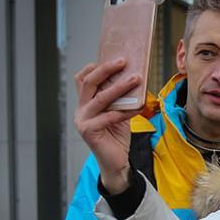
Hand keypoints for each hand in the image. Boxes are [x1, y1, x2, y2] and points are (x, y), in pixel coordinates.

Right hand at [73, 59, 141, 193]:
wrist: (116, 162)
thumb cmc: (117, 136)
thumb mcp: (118, 112)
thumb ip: (119, 99)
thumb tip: (133, 77)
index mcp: (85, 103)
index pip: (83, 79)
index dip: (94, 67)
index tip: (112, 57)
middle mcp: (80, 110)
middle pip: (89, 83)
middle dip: (106, 69)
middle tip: (123, 61)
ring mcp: (82, 121)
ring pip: (101, 98)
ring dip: (120, 87)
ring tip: (136, 78)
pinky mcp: (89, 132)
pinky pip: (110, 116)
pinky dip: (126, 110)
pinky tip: (139, 106)